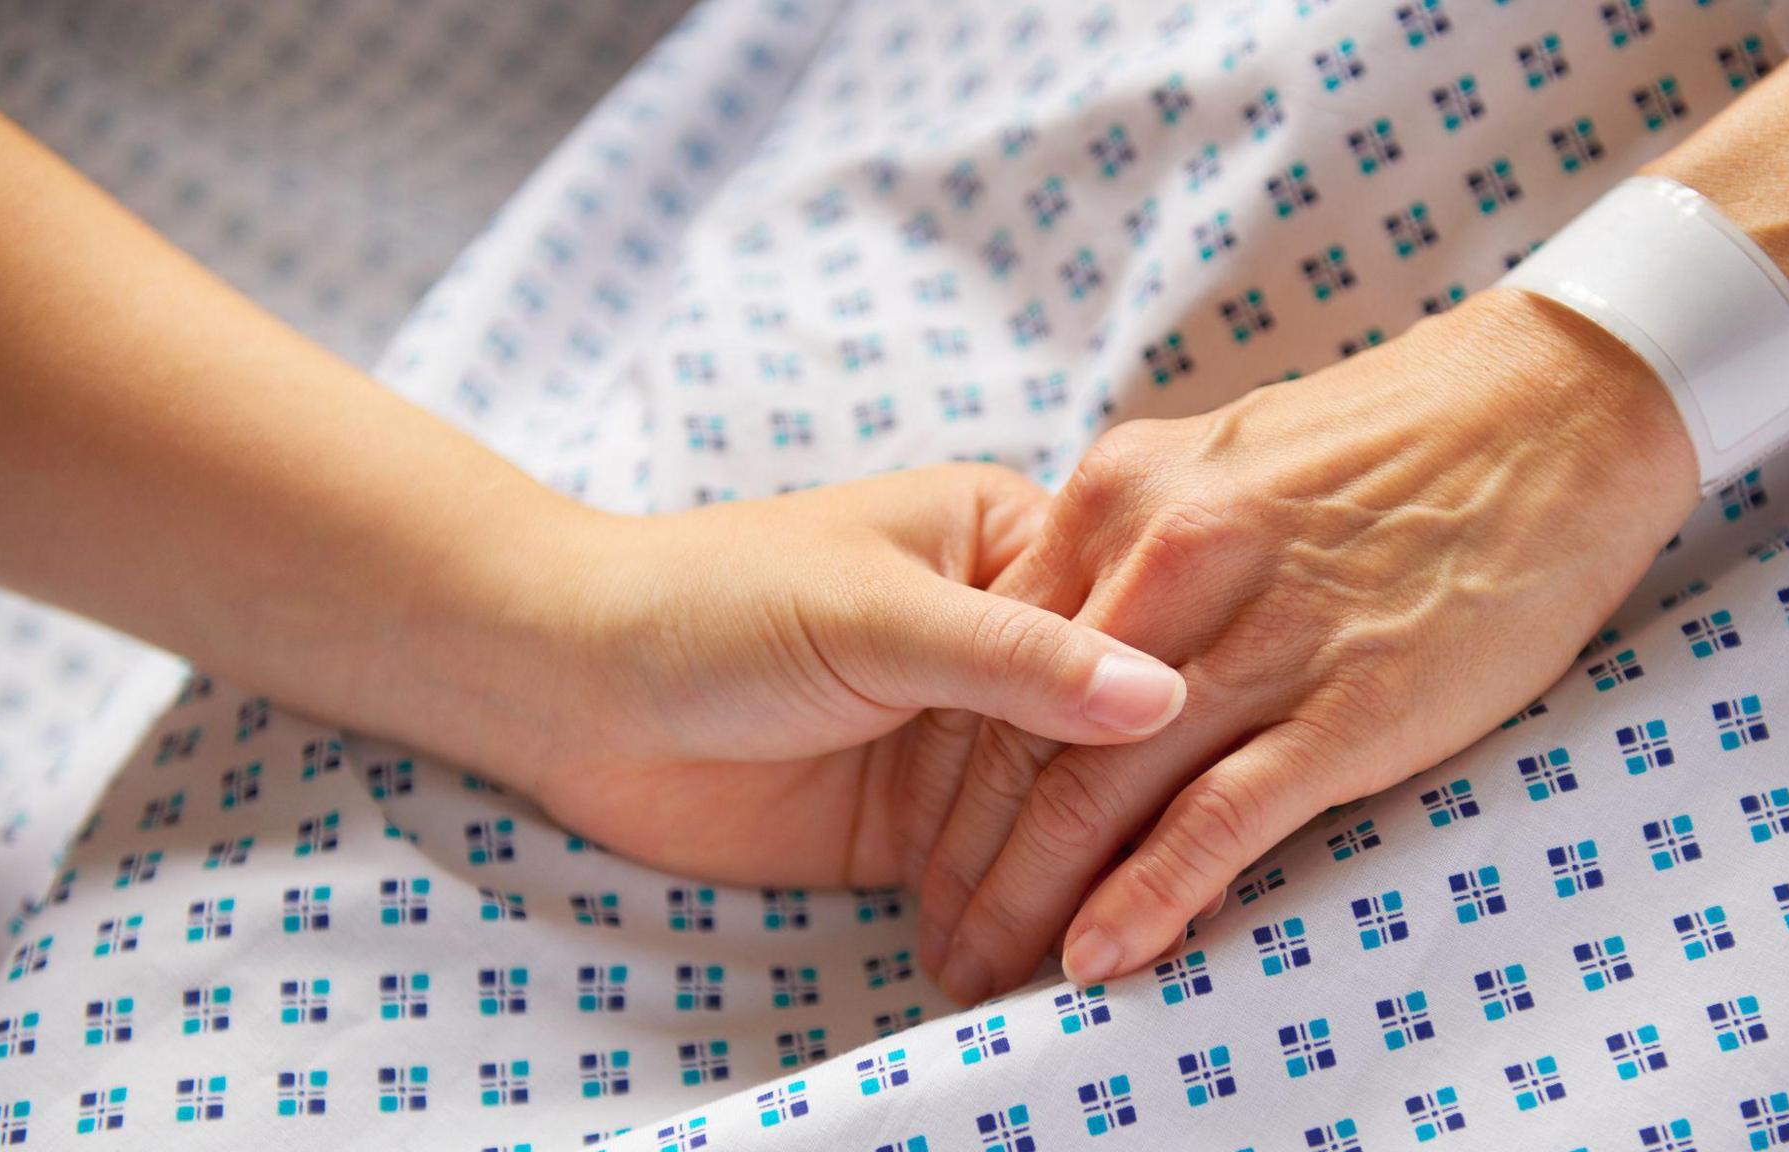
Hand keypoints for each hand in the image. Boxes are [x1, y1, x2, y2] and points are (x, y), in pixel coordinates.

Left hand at [461, 463, 1184, 886]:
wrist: (570, 691)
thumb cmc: (718, 605)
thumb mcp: (876, 618)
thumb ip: (1016, 659)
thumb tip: (1165, 698)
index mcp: (1011, 545)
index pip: (1123, 629)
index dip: (1164, 708)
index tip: (1218, 779)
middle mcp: (1002, 640)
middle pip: (1098, 736)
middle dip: (1112, 818)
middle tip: (1159, 897)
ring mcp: (965, 736)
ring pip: (1057, 813)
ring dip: (1071, 882)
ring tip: (1115, 950)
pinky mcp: (921, 824)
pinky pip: (997, 873)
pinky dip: (1021, 916)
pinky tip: (1058, 960)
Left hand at [910, 291, 1699, 1001]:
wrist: (1556, 406)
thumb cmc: (1388, 447)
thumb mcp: (1220, 462)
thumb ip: (1132, 550)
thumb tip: (1068, 650)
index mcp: (1119, 495)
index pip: (989, 662)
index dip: (940, 777)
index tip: (920, 855)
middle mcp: (1164, 557)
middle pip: (1023, 737)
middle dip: (965, 861)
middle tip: (940, 945)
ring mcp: (1257, 631)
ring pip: (1097, 786)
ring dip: (1031, 898)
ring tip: (991, 976)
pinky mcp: (1347, 702)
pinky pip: (1219, 814)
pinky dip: (1149, 893)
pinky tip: (1100, 953)